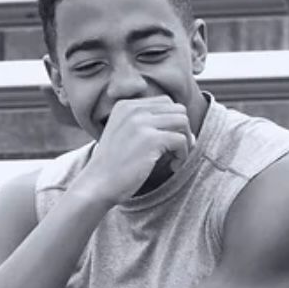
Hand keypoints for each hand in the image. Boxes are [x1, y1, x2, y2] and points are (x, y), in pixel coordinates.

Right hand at [78, 96, 194, 205]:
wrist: (98, 184)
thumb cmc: (115, 166)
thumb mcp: (126, 136)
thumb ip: (149, 127)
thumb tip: (190, 133)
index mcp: (126, 106)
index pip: (165, 102)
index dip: (173, 123)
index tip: (168, 143)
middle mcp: (133, 109)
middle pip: (177, 109)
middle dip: (183, 130)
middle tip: (176, 151)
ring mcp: (142, 123)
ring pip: (183, 121)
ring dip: (185, 142)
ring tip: (176, 158)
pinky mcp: (151, 139)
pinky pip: (182, 140)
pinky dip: (183, 155)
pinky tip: (173, 166)